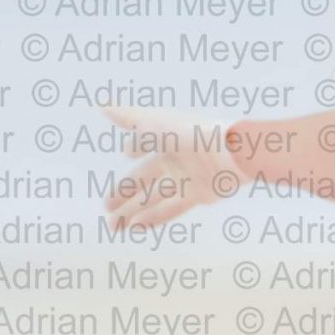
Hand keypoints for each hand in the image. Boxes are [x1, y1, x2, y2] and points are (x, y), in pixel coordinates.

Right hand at [104, 103, 241, 235]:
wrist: (233, 152)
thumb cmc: (193, 133)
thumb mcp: (156, 124)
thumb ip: (129, 119)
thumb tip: (102, 107)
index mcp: (165, 138)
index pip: (144, 145)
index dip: (133, 148)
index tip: (125, 154)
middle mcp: (176, 159)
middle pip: (145, 179)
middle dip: (124, 194)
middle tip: (106, 208)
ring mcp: (189, 178)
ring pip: (155, 197)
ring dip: (134, 211)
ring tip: (114, 226)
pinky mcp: (201, 195)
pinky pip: (173, 208)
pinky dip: (154, 217)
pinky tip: (137, 227)